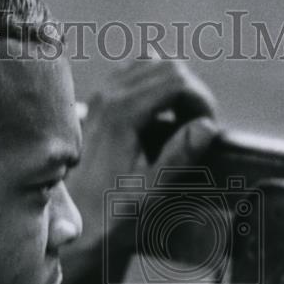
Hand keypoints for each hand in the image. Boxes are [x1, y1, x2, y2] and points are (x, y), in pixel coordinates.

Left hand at [65, 58, 220, 255]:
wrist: (74, 220)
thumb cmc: (113, 211)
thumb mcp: (151, 189)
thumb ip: (179, 156)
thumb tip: (208, 126)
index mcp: (123, 113)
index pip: (178, 81)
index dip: (202, 101)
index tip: (209, 129)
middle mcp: (109, 95)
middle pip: (167, 66)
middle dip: (192, 91)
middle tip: (200, 126)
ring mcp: (101, 95)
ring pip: (151, 63)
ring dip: (175, 85)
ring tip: (183, 119)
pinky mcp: (99, 101)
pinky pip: (134, 73)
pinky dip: (156, 85)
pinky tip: (162, 115)